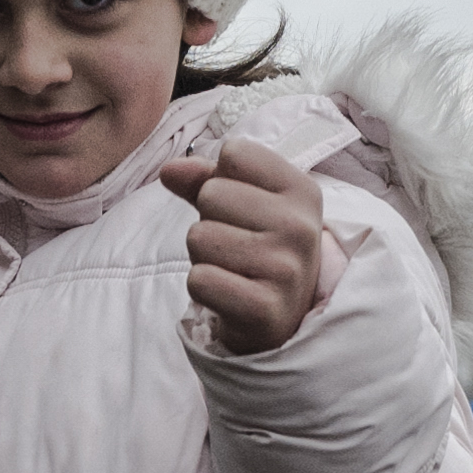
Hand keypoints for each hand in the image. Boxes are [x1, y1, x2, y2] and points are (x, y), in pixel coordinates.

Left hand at [158, 137, 331, 354]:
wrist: (281, 319)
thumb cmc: (258, 250)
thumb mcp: (243, 205)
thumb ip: (205, 179)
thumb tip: (169, 170)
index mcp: (303, 192)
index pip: (234, 154)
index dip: (223, 180)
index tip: (245, 210)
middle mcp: (301, 227)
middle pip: (212, 194)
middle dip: (210, 221)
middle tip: (237, 248)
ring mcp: (285, 270)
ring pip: (199, 237)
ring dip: (204, 256)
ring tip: (233, 270)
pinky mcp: (263, 309)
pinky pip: (199, 279)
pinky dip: (203, 287)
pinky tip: (229, 294)